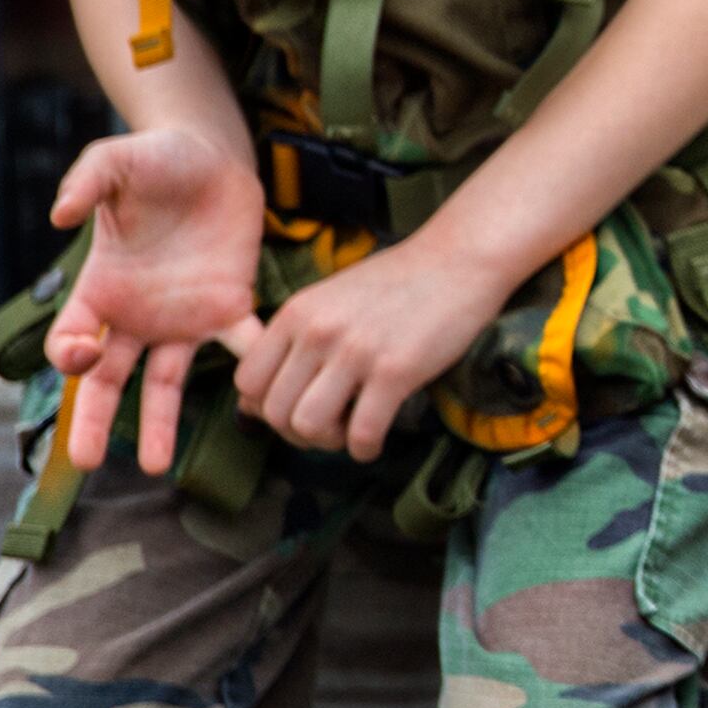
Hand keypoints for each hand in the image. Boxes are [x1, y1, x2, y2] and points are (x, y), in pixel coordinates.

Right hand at [41, 128, 263, 475]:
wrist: (212, 156)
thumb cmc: (154, 160)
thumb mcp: (115, 161)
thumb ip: (87, 183)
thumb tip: (62, 214)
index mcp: (99, 289)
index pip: (70, 340)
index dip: (69, 355)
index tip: (80, 354)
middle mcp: (136, 315)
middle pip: (107, 379)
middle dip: (95, 421)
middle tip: (85, 463)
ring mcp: (182, 317)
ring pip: (166, 383)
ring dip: (161, 424)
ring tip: (157, 466)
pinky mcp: (230, 305)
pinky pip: (240, 345)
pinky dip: (249, 369)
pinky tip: (257, 404)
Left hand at [227, 234, 529, 462]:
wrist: (460, 259)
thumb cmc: (399, 280)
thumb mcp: (332, 297)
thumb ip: (301, 334)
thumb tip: (275, 390)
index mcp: (296, 313)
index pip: (248, 382)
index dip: (265, 408)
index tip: (294, 409)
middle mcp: (317, 332)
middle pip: (274, 411)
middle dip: (295, 433)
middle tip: (325, 429)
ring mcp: (355, 352)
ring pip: (308, 425)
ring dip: (326, 442)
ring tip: (348, 434)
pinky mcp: (395, 371)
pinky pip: (362, 432)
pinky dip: (365, 449)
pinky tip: (375, 442)